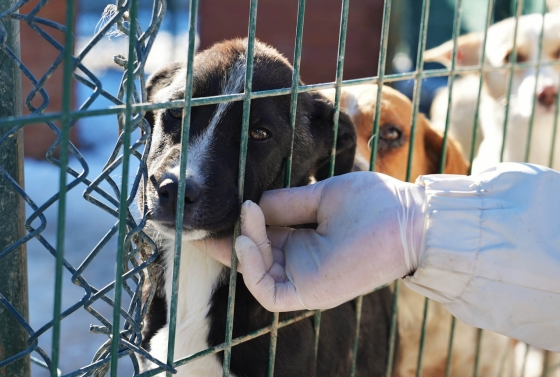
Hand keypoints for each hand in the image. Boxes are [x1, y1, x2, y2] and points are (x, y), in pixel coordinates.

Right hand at [193, 171, 425, 311]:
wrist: (409, 219)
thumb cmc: (374, 203)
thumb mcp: (322, 195)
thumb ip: (286, 202)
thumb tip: (251, 203)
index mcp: (302, 237)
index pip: (259, 236)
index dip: (234, 225)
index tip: (212, 208)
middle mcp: (298, 260)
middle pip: (249, 257)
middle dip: (221, 241)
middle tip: (195, 223)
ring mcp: (303, 279)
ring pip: (254, 271)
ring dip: (242, 244)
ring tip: (245, 216)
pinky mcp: (309, 292)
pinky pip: (267, 290)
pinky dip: (252, 267)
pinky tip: (247, 239)